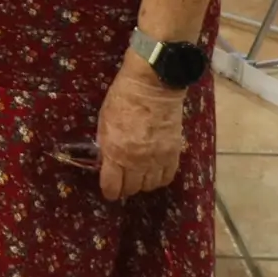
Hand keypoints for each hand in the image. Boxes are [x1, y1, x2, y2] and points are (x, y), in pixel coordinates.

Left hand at [94, 56, 188, 199]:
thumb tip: (105, 159)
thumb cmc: (122, 99)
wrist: (153, 85)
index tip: (109, 188)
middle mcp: (136, 160)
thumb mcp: (104, 121)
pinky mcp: (173, 153)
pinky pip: (167, 177)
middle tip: (123, 179)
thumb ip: (105, 143)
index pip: (112, 186)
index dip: (109, 191)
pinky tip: (154, 171)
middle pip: (132, 188)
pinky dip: (160, 177)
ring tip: (139, 174)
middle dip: (125, 186)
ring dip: (143, 183)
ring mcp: (157, 158)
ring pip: (150, 185)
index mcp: (115, 151)